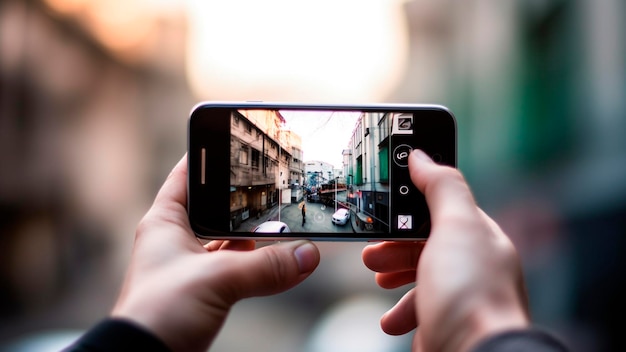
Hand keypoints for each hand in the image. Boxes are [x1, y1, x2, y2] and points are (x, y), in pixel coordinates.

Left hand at [111, 154, 319, 351]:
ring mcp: (189, 267)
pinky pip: (234, 269)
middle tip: (271, 187)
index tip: (229, 142)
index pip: (184, 176)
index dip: (204, 157)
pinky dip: (254, 266)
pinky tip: (276, 262)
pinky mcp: (202, 291)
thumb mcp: (217, 280)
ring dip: (253, 238)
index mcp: (164, 223)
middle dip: (242, 201)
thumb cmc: (158, 314)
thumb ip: (266, 267)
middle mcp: (175, 241)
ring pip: (227, 242)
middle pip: (214, 208)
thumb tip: (308, 255)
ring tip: (283, 224)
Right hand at [362, 150, 528, 351]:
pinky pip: (418, 309)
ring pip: (420, 276)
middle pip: (426, 242)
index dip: (413, 201)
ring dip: (394, 275)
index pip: (443, 208)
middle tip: (374, 249)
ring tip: (380, 280)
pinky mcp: (446, 324)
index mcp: (480, 238)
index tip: (387, 197)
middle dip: (395, 244)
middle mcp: (473, 266)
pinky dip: (400, 310)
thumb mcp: (456, 226)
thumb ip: (441, 187)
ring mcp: (460, 297)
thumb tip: (422, 155)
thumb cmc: (471, 294)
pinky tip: (392, 319)